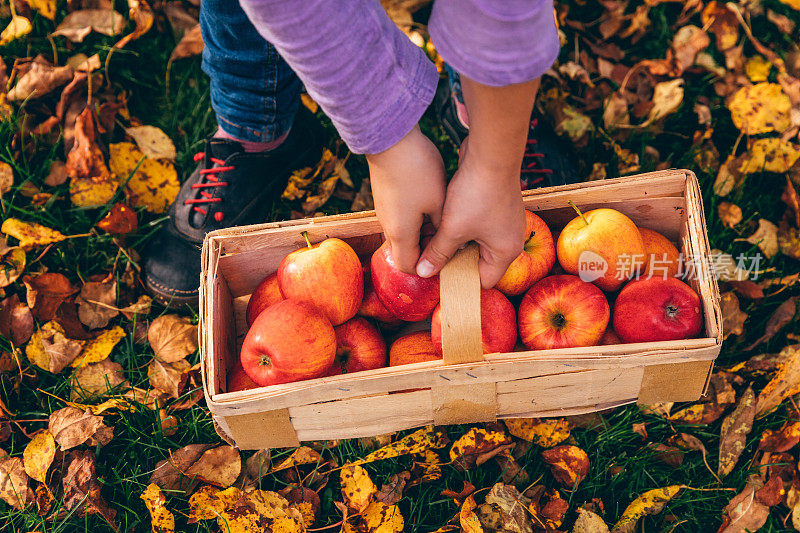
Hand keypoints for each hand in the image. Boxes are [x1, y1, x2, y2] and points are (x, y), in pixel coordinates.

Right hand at [366, 125, 446, 272]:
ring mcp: (385, 210)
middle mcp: (389, 226)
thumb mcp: (439, 202)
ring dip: (425, 230)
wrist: (390, 139)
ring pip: (407, 231)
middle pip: (408, 249)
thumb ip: (442, 227)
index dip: (427, 268)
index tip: (449, 258)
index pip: (408, 267)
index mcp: (401, 234)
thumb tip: (448, 241)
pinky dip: (418, 216)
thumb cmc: (417, 170)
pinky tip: (435, 201)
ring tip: (447, 218)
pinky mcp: (387, 196)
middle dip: (429, 248)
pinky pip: (403, 216)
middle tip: (454, 238)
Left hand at [417, 136, 524, 287]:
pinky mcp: (498, 208)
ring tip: (433, 239)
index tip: (437, 273)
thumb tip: (424, 272)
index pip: (482, 280)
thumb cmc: (476, 194)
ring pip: (476, 243)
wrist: (490, 154)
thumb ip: (438, 253)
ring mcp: (505, 223)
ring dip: (456, 242)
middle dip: (454, 260)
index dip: (459, 279)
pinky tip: (444, 222)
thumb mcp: (453, 229)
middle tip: (431, 257)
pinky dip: (462, 227)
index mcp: (506, 252)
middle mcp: (510, 240)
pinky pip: (479, 227)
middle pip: (478, 262)